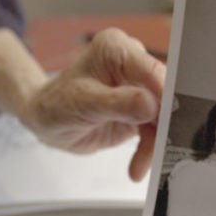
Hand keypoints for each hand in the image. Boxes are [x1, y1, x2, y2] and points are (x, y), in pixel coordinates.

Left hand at [18, 28, 165, 180]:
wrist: (48, 122)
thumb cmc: (56, 104)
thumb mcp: (82, 103)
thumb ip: (117, 102)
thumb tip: (151, 105)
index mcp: (116, 49)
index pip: (150, 69)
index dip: (164, 94)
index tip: (167, 118)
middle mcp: (131, 64)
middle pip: (163, 93)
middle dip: (163, 124)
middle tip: (160, 149)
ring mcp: (137, 88)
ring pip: (162, 116)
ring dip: (155, 143)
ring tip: (140, 166)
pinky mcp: (141, 110)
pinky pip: (155, 131)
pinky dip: (149, 149)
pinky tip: (136, 167)